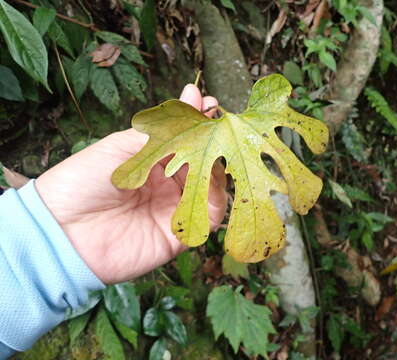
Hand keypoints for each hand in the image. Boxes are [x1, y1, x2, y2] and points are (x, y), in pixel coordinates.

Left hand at [36, 85, 226, 283]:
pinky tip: (213, 178)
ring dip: (217, 166)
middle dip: (213, 142)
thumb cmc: (83, 181)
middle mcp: (166, 184)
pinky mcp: (179, 233)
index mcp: (151, 162)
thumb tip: (191, 92)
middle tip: (220, 126)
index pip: (185, 140)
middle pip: (202, 162)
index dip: (199, 123)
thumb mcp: (122, 146)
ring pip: (210, 187)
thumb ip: (161, 129)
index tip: (210, 104)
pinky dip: (217, 197)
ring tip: (217, 149)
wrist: (61, 230)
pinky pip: (208, 215)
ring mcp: (174, 208)